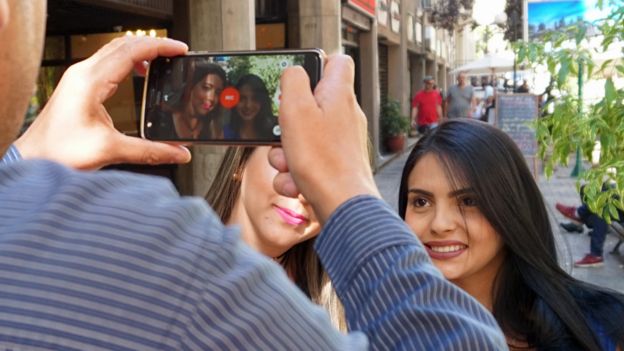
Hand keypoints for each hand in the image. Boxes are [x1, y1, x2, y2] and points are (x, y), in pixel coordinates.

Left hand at [15, 36, 190, 169]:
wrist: (33, 158)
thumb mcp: (111, 151)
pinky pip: (108, 62)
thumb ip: (150, 152)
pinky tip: (139, 73)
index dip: (160, 47)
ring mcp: (79, 77)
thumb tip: (179, 152)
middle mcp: (83, 74)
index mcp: (91, 81)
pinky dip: (129, 61)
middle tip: (176, 53)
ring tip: (162, 60)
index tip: (179, 50)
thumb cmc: (59, 151)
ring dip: (141, 52)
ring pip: (115, 50)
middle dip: (154, 45)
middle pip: (124, 44)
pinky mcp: (79, 85)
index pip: (132, 51)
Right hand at [270, 55, 379, 222]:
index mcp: (339, 95)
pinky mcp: (335, 166)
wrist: (343, 207)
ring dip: (285, 153)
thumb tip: (293, 71)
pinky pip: (306, 162)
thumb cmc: (323, 161)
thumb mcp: (296, 109)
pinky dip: (295, 174)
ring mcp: (340, 142)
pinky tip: (295, 184)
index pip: (337, 62)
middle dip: (286, 122)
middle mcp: (344, 116)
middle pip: (309, 105)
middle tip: (281, 133)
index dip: (315, 64)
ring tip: (288, 165)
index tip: (295, 79)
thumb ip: (292, 81)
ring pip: (302, 138)